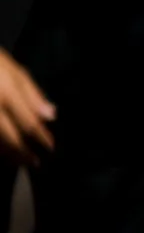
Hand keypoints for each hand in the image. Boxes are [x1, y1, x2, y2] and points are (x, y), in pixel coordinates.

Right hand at [0, 46, 55, 160]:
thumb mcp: (15, 70)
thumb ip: (32, 94)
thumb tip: (50, 115)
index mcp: (7, 93)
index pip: (29, 123)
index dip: (41, 137)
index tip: (50, 146)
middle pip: (10, 138)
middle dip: (23, 153)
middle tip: (34, 162)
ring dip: (8, 153)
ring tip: (19, 161)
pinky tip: (3, 151)